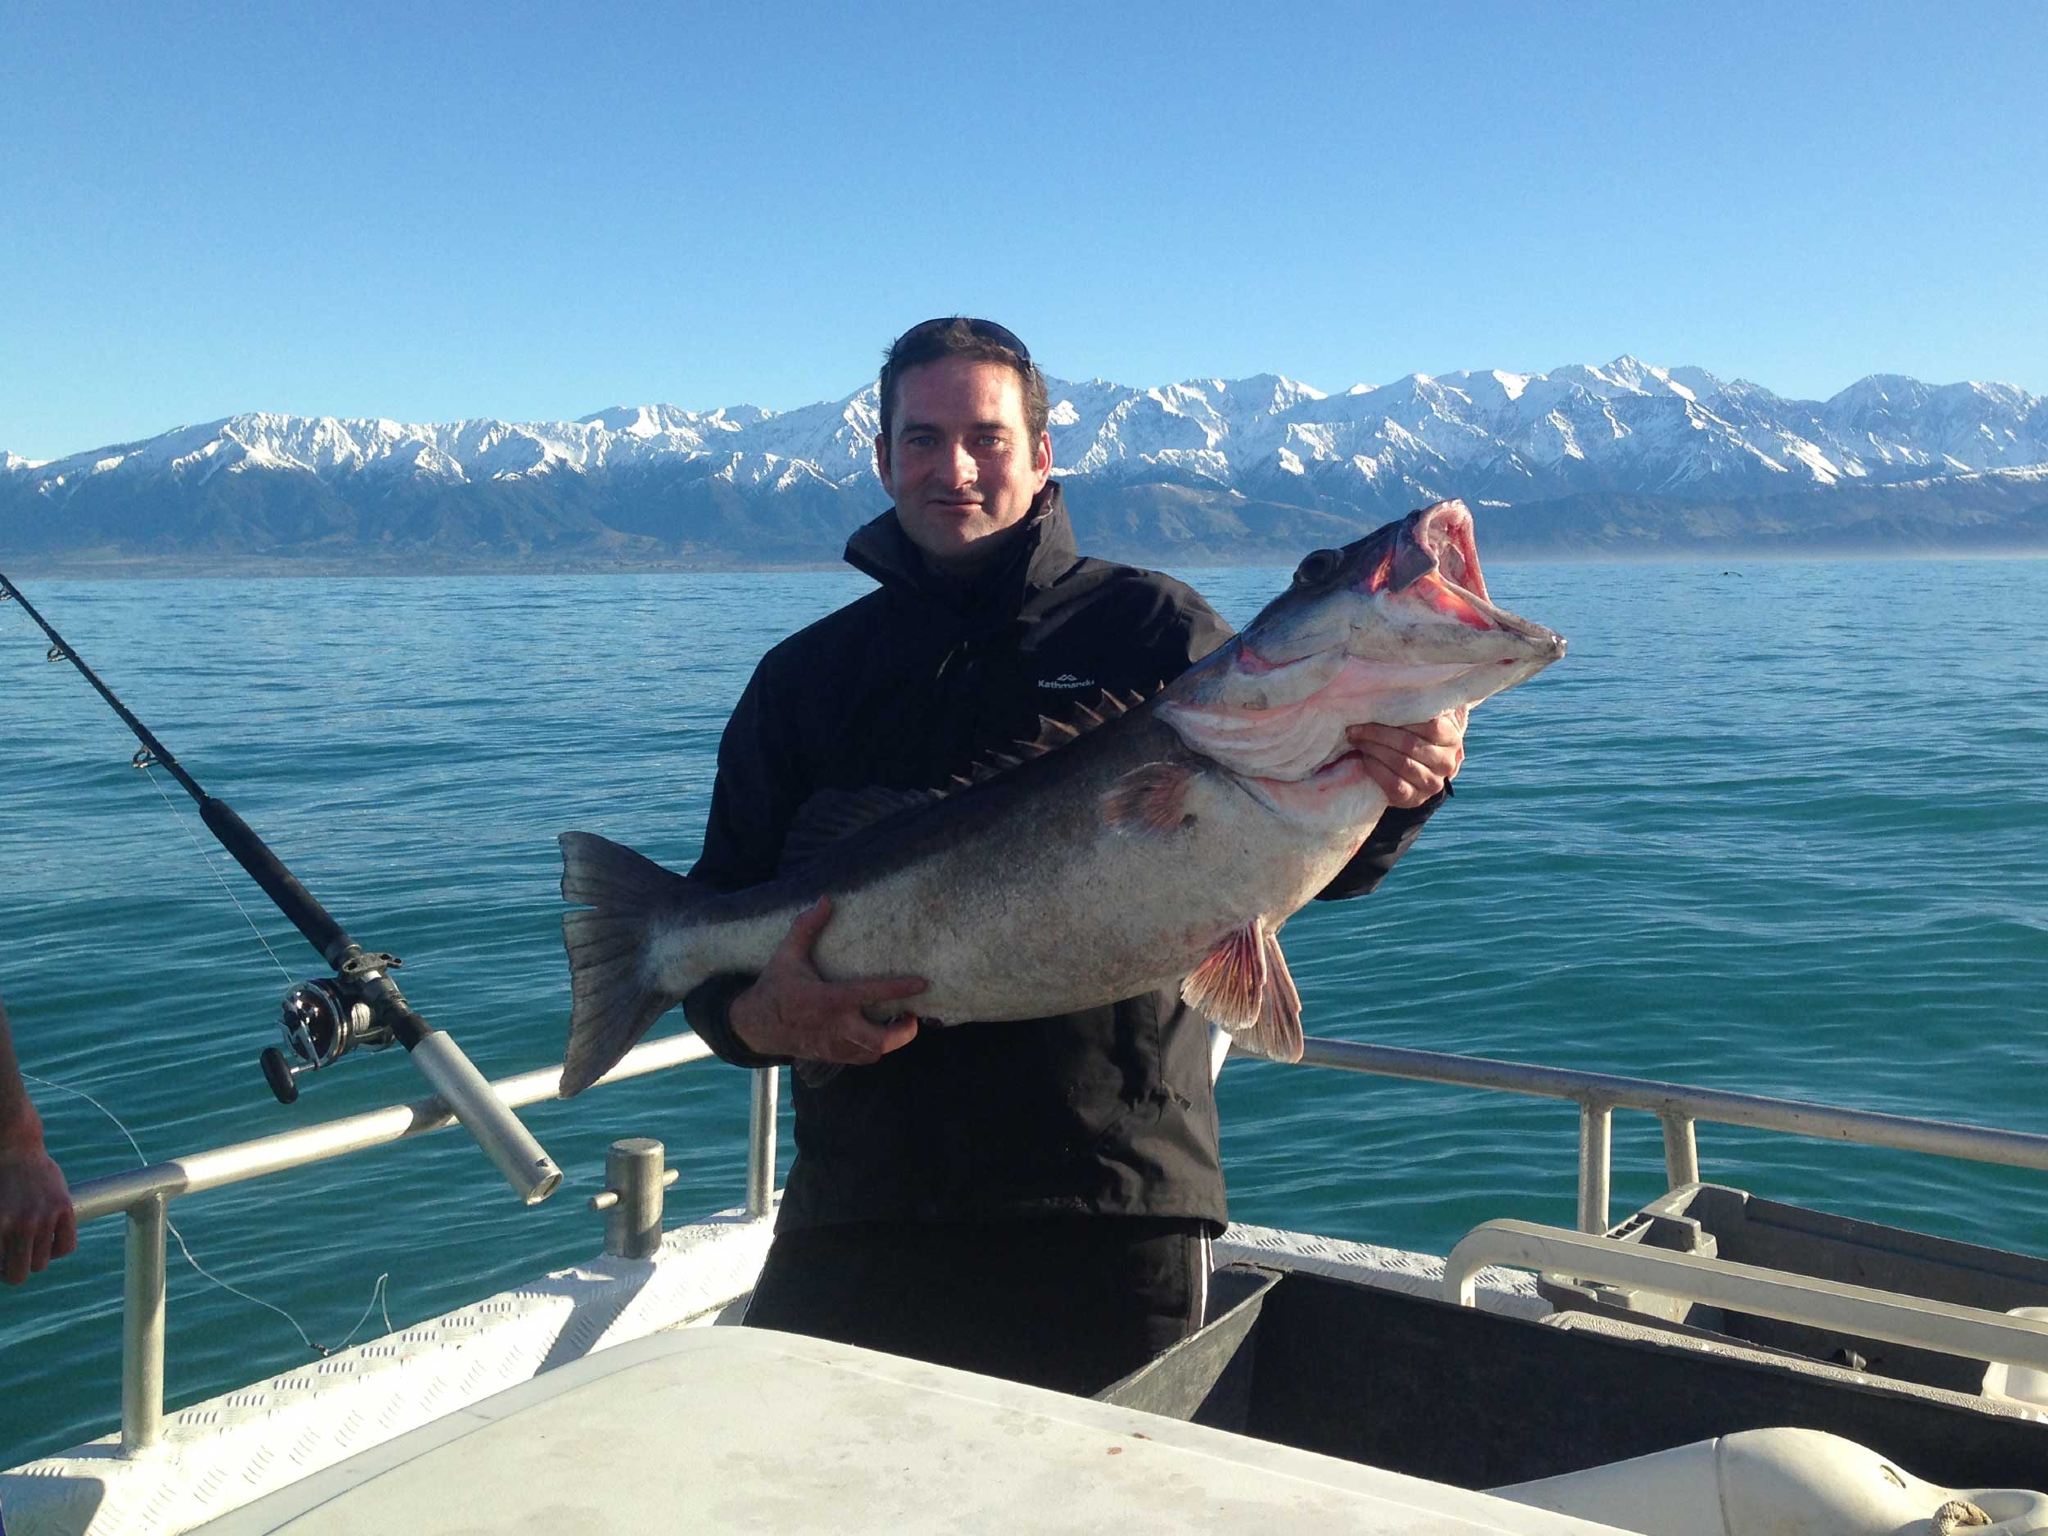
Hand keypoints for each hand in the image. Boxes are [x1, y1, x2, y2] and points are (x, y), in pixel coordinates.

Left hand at [0, 1142, 76, 1285]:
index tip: (2, 1263)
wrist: (15, 1149)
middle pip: (19, 1274)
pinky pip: (66, 1246)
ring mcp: (45, 1216)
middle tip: (13, 1261)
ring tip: (31, 1245)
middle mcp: (21, 1224)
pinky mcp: (64, 1208)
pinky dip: (58, 1249)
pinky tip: (50, 1240)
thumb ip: (0, 1234)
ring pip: (42, 1262)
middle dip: (14, 1272)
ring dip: (35, 1258)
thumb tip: (4, 1260)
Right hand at [729, 896, 925, 1064]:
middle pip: (880, 1040)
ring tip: (898, 1023)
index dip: (899, 989)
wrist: (755, 1026)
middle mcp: (835, 1027)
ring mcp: (834, 1046)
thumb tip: (826, 899)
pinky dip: (873, 1048)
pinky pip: (860, 1058)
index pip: (870, 994)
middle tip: (913, 1016)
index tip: (921, 984)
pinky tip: (876, 1032)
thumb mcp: (787, 954)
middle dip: (904, 1032)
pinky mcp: (831, 1056)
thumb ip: (807, 927)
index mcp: (828, 999)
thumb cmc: (775, 988)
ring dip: (891, 1041)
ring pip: (873, 1053)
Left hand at [1346, 708, 1466, 807]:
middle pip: (1409, 743)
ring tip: (1356, 739)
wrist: (1417, 777)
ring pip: (1400, 763)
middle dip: (1377, 733)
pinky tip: (1364, 758)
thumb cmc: (1414, 738)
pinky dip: (1375, 769)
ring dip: (1373, 749)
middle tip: (1354, 727)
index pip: (1429, 724)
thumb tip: (1389, 682)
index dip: (1399, 716)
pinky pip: (1393, 783)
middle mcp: (1446, 762)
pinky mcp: (1414, 798)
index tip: (1374, 708)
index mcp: (1451, 738)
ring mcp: (1432, 783)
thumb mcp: (1420, 722)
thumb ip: (1414, 707)